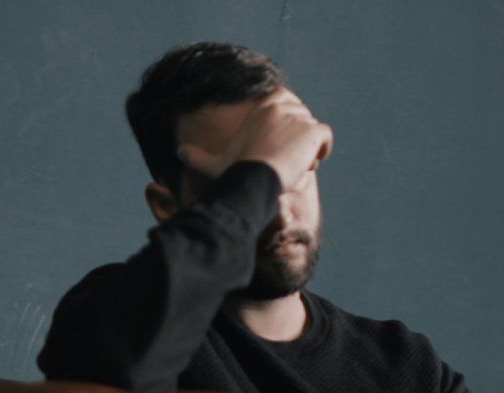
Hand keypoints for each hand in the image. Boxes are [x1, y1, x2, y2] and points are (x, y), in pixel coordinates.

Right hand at [176, 87, 332, 192]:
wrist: (253, 178)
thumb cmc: (234, 171)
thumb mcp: (213, 163)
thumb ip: (196, 156)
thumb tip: (178, 152)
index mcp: (263, 105)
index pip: (285, 103)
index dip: (285, 125)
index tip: (278, 145)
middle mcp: (282, 105)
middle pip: (301, 119)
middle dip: (297, 138)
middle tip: (283, 161)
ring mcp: (299, 116)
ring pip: (312, 131)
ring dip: (307, 149)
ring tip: (292, 167)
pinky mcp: (313, 130)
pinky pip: (325, 138)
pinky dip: (322, 151)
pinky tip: (307, 165)